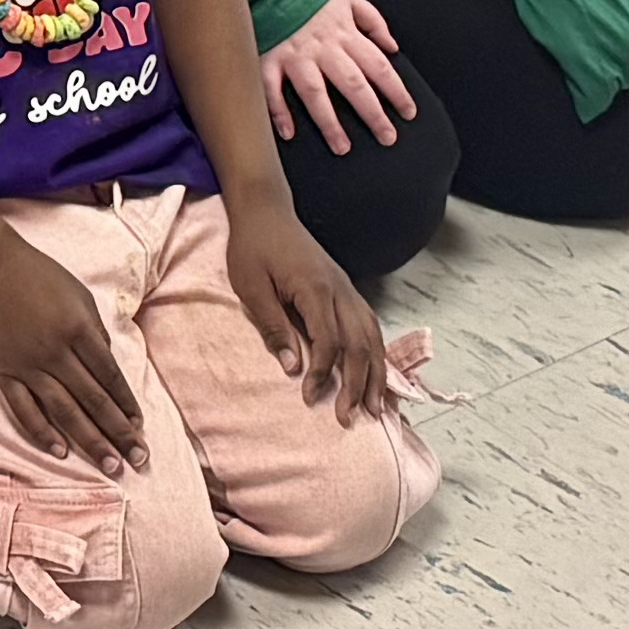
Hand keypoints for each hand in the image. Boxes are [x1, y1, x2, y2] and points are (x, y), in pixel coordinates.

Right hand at [0, 215, 145, 469]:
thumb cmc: (40, 276)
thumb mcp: (80, 295)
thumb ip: (96, 333)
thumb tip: (108, 369)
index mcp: (79, 330)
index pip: (110, 377)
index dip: (127, 404)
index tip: (140, 427)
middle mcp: (56, 352)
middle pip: (94, 400)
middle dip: (119, 432)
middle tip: (138, 459)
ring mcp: (28, 365)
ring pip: (64, 411)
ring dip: (90, 441)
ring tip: (110, 465)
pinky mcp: (4, 372)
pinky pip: (24, 409)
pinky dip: (42, 432)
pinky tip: (60, 451)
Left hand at [223, 193, 395, 419]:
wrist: (266, 210)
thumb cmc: (253, 247)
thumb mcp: (251, 286)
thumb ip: (273, 326)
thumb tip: (293, 367)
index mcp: (315, 289)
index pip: (330, 342)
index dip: (323, 374)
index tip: (309, 398)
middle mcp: (340, 290)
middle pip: (360, 344)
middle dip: (356, 385)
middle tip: (348, 418)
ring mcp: (347, 288)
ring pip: (373, 336)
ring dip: (375, 374)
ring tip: (374, 408)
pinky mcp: (347, 289)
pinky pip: (371, 324)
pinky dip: (377, 353)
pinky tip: (376, 374)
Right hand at [257, 0, 413, 155]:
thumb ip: (373, 21)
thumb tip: (392, 47)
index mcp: (344, 32)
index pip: (378, 66)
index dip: (396, 91)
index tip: (408, 112)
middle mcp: (323, 47)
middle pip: (353, 85)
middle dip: (372, 114)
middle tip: (386, 137)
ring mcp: (294, 54)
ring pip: (315, 93)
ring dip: (329, 122)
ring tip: (342, 147)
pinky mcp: (268, 58)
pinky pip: (271, 89)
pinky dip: (278, 112)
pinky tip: (288, 134)